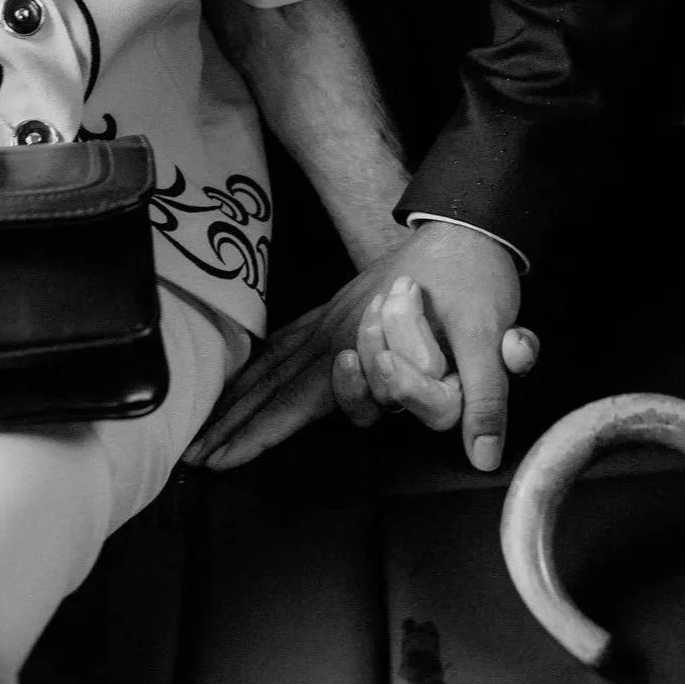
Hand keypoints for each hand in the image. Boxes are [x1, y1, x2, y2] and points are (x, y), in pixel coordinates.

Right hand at [184, 221, 535, 471]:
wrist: (471, 223)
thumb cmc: (476, 280)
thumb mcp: (490, 340)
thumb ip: (485, 399)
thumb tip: (481, 457)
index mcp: (361, 341)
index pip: (298, 399)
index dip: (259, 433)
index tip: (222, 460)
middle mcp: (336, 328)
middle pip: (271, 384)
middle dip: (231, 422)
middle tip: (194, 456)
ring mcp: (335, 313)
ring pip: (273, 362)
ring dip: (238, 396)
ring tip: (206, 428)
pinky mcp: (343, 302)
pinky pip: (288, 337)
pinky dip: (260, 362)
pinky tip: (246, 375)